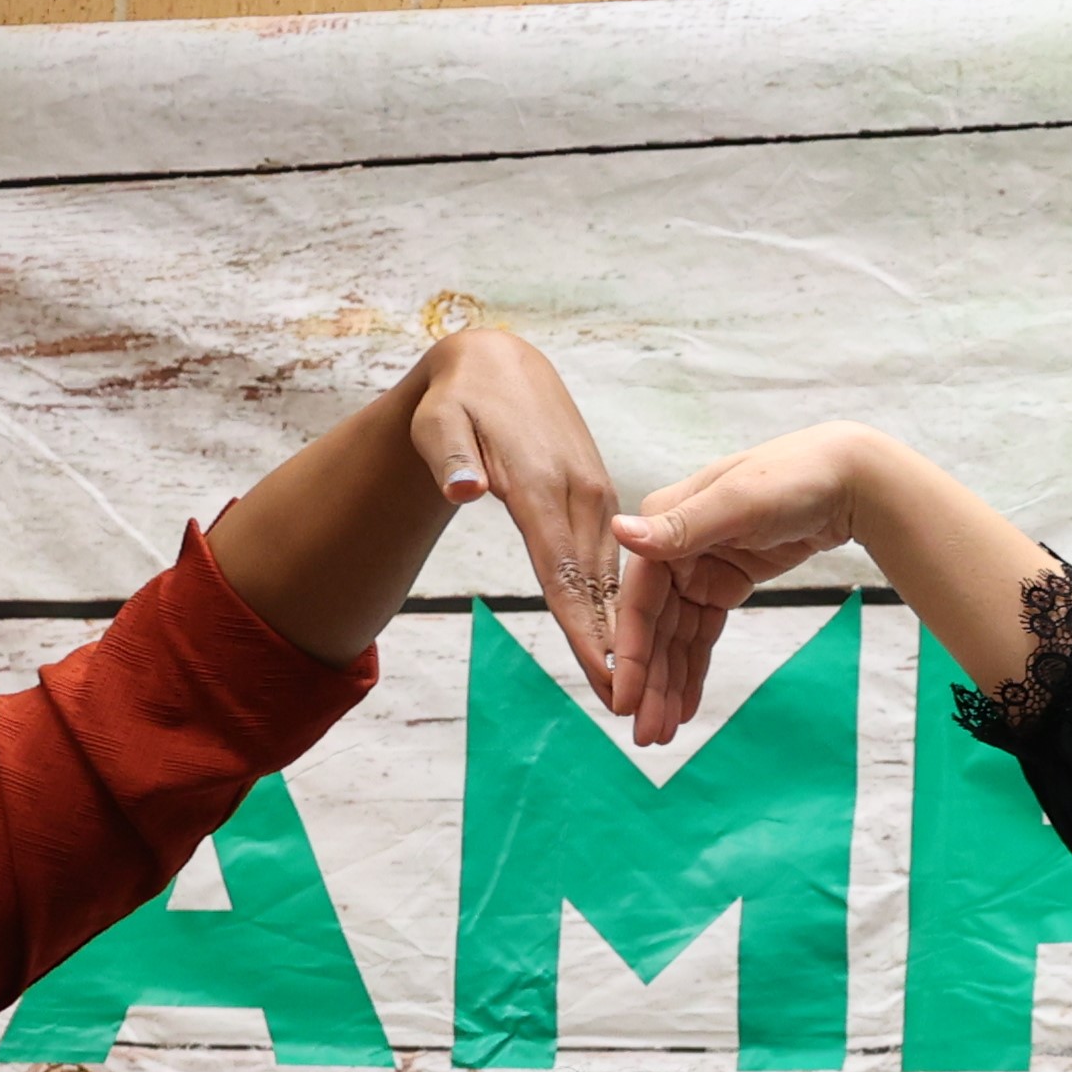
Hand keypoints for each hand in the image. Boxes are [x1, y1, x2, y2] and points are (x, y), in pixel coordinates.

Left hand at [410, 325, 627, 707]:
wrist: (499, 364)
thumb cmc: (458, 400)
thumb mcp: (440, 423)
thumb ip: (451, 459)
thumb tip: (461, 490)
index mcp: (540, 484)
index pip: (563, 570)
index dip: (582, 628)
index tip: (602, 675)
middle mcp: (579, 493)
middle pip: (595, 585)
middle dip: (609, 647)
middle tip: (621, 706)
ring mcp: (595, 495)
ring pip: (608, 576)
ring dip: (621, 632)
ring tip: (631, 688)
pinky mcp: (599, 496)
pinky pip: (609, 558)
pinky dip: (615, 602)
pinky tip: (623, 639)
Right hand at [607, 425, 873, 747]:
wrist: (846, 478)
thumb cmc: (793, 478)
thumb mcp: (738, 503)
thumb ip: (680, 527)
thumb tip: (620, 531)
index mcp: (664, 522)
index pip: (639, 601)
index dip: (632, 655)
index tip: (625, 702)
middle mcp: (673, 547)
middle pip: (655, 628)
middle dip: (650, 685)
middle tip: (648, 738)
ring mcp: (698, 567)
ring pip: (676, 639)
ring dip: (668, 686)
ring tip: (664, 734)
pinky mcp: (724, 583)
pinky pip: (701, 635)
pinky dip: (692, 670)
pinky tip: (685, 706)